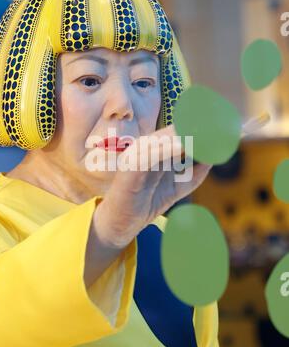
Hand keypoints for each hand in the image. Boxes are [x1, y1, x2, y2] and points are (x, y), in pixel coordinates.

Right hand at [94, 124, 211, 248]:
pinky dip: (169, 149)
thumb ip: (197, 172)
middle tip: (222, 128)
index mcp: (157, 146)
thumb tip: (215, 157)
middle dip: (199, 128)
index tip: (223, 124)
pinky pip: (152, 154)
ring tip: (209, 136)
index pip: (181, 128)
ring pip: (165, 139)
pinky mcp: (131, 166)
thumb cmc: (149, 200)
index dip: (202, 125)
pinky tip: (183, 147)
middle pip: (176, 130)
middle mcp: (147, 145)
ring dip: (188, 136)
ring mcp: (138, 153)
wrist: (124, 222)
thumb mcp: (180, 185)